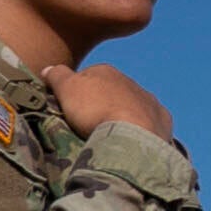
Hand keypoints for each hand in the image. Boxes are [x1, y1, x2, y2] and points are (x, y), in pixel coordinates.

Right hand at [58, 62, 175, 141]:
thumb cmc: (95, 109)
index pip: (86, 77)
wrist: (133, 135)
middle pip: (110, 92)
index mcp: (107, 72)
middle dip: (101, 105)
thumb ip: (57, 76)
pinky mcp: (162, 121)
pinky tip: (131, 141)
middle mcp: (131, 82)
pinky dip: (141, 130)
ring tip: (109, 136)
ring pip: (132, 107)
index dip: (75, 93)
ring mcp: (149, 101)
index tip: (69, 110)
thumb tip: (48, 69)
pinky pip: (150, 123)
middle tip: (88, 125)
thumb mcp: (67, 89)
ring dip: (122, 117)